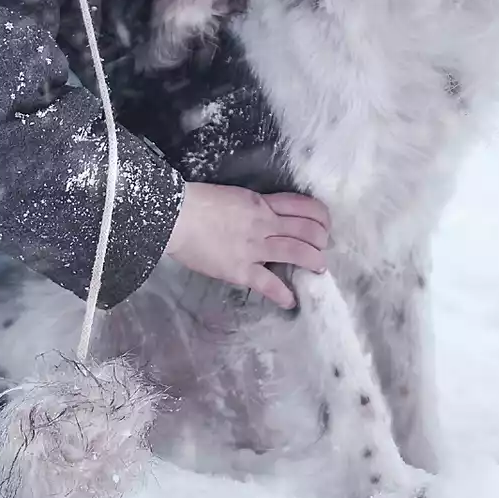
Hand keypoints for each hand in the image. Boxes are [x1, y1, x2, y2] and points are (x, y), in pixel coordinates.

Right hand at [163, 182, 330, 308]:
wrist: (175, 216)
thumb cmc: (197, 202)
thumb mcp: (235, 197)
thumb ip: (254, 208)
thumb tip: (267, 217)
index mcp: (262, 203)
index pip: (304, 206)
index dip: (321, 217)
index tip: (324, 226)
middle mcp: (265, 224)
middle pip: (308, 230)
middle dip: (321, 240)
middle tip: (322, 248)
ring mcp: (254, 248)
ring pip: (298, 252)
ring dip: (314, 261)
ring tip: (318, 268)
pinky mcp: (241, 270)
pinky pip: (269, 284)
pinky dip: (283, 295)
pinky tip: (291, 301)